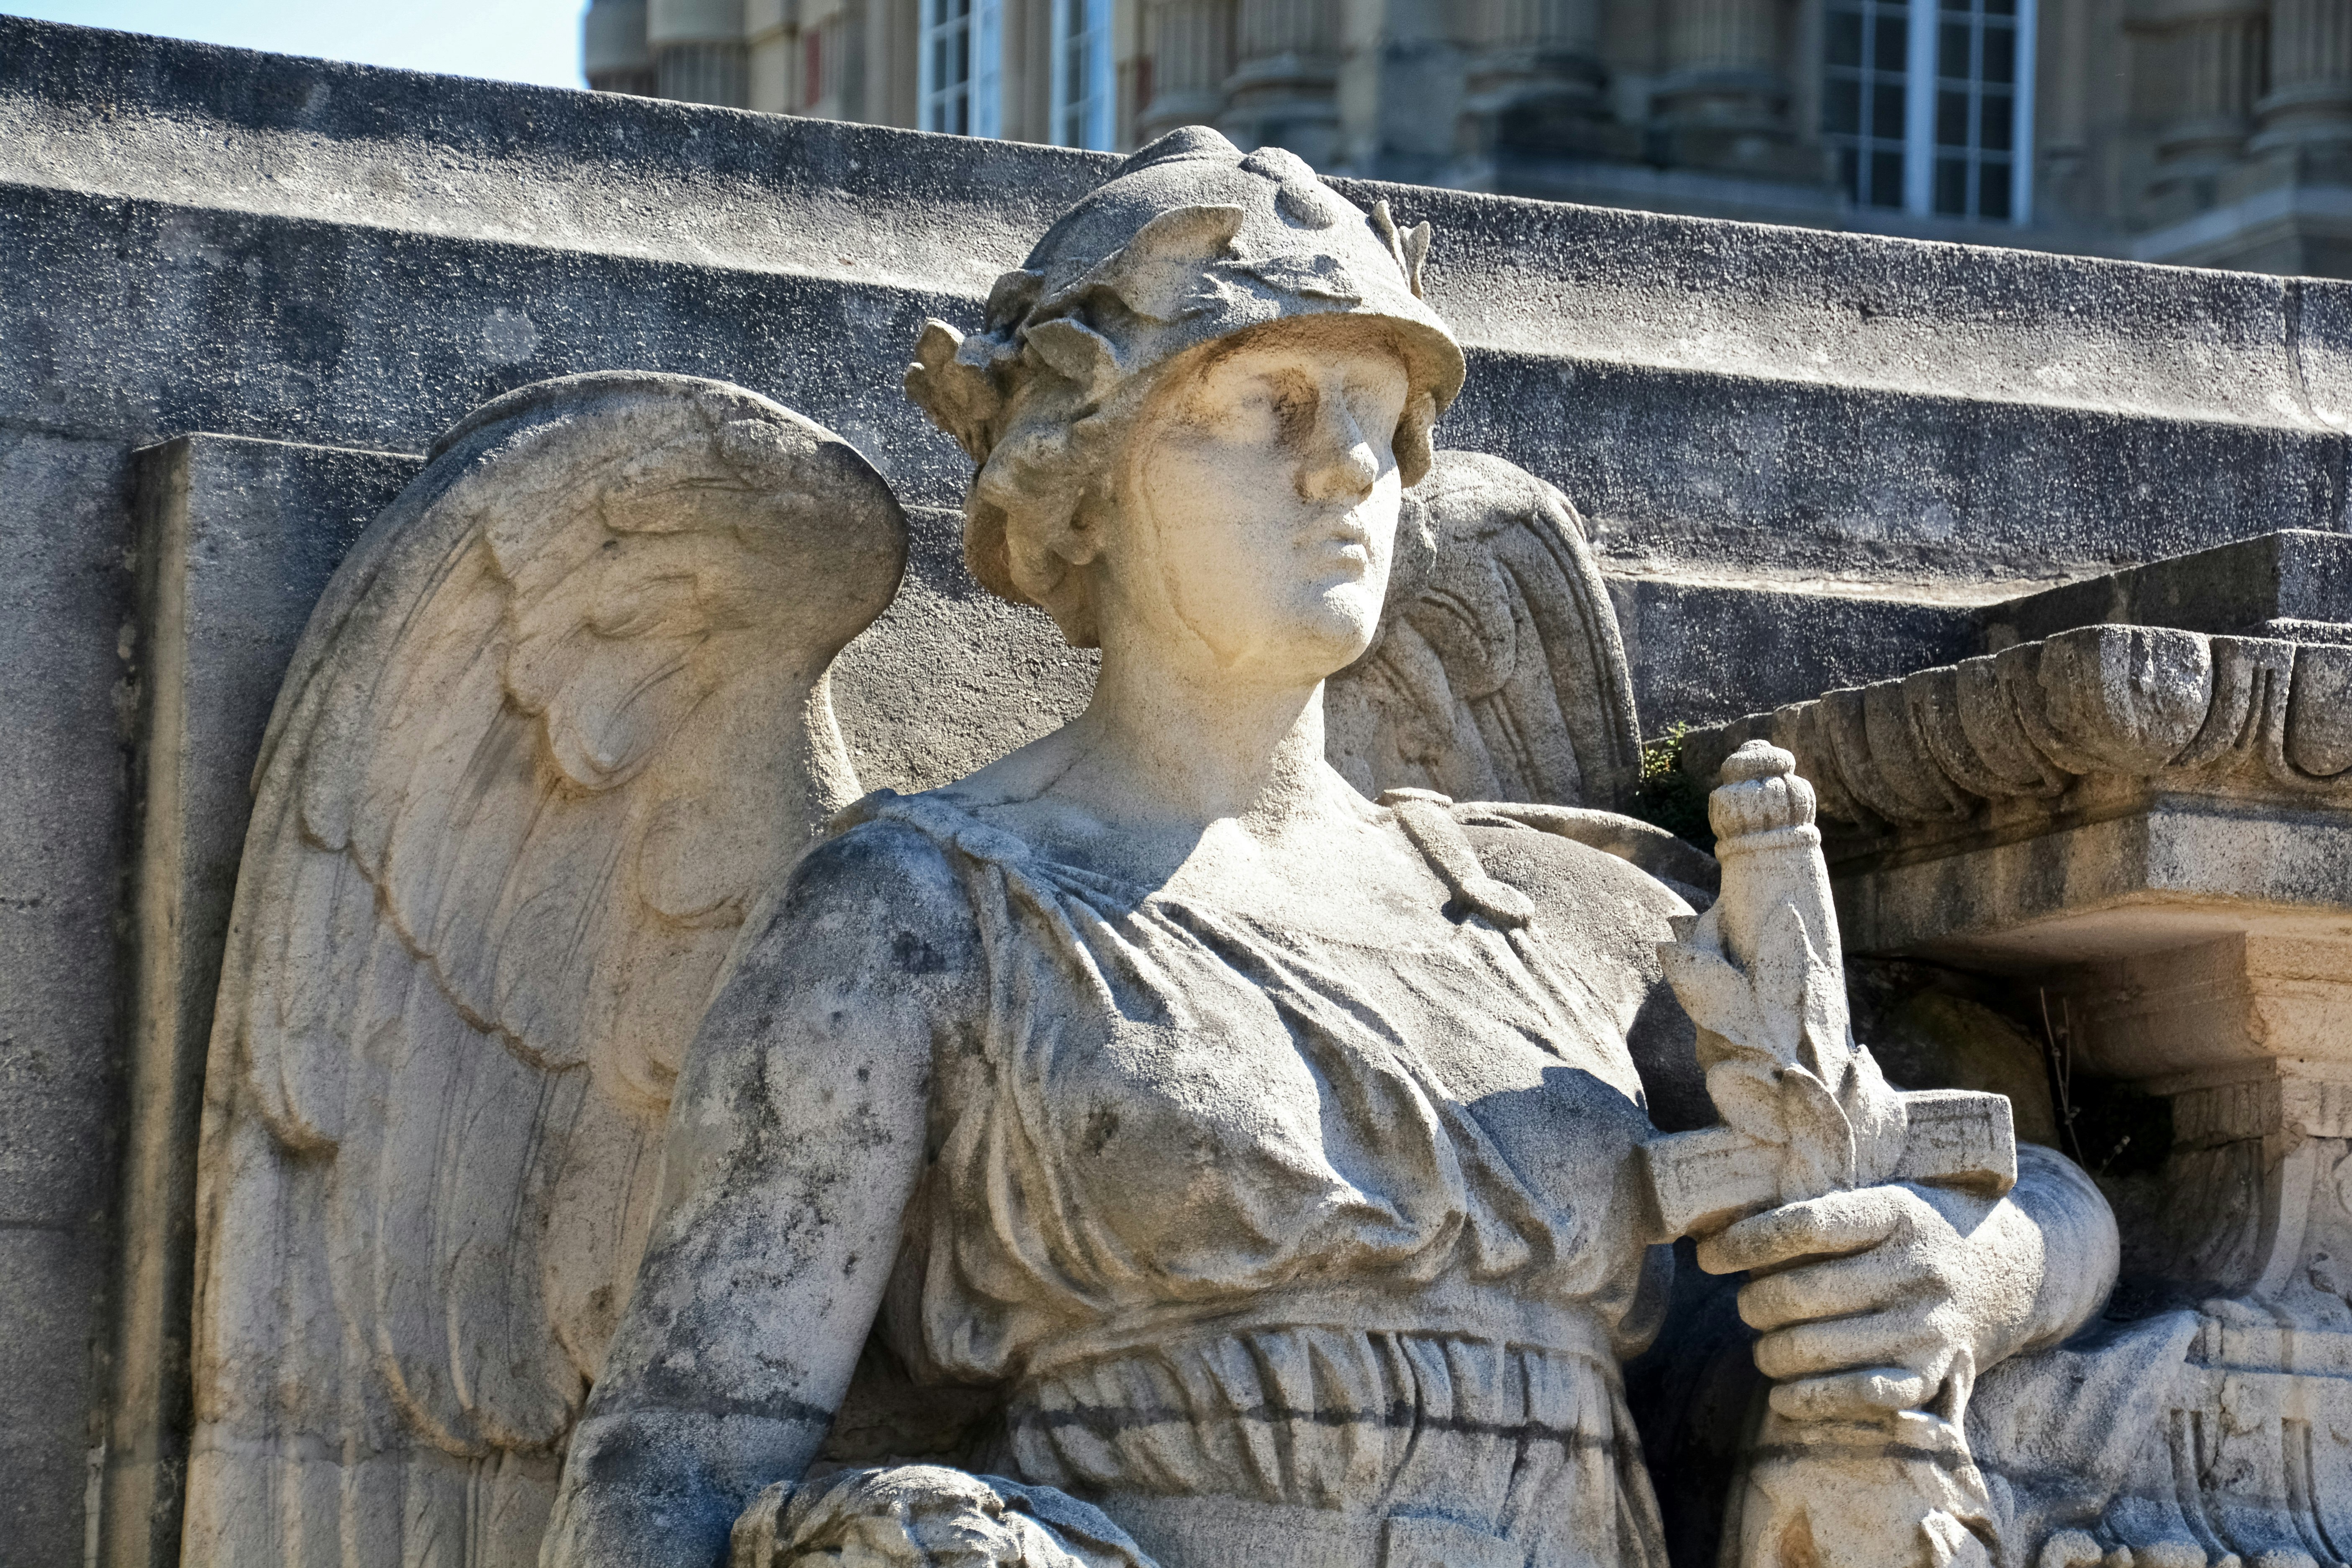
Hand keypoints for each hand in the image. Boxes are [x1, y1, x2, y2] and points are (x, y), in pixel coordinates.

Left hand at [1695, 1182, 2048, 1422]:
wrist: (2012, 1272)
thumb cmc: (1920, 1231)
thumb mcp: (1883, 1199)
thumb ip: (1820, 1214)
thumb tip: (1724, 1237)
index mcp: (1896, 1212)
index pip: (1803, 1225)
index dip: (1745, 1242)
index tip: (1710, 1254)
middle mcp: (1916, 1268)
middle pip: (1801, 1292)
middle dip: (1753, 1303)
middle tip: (1746, 1304)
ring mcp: (1927, 1326)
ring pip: (1817, 1347)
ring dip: (1771, 1352)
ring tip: (1765, 1345)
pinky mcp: (1934, 1373)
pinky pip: (1858, 1396)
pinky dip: (1809, 1400)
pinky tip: (1784, 1394)